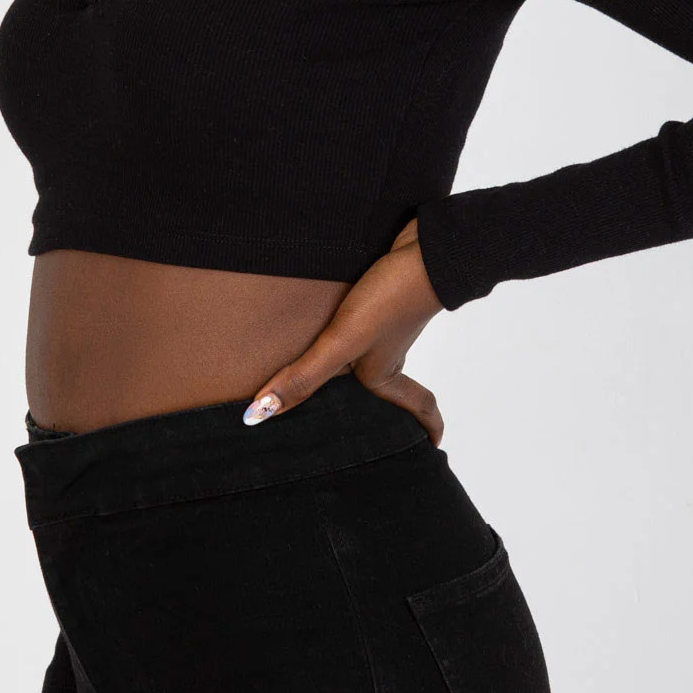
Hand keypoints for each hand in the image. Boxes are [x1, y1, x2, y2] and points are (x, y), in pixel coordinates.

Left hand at [242, 217, 446, 443]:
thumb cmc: (392, 299)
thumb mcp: (343, 342)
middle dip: (381, 402)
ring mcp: (385, 322)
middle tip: (365, 420)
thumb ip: (305, 376)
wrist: (422, 245)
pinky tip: (325, 319)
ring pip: (370, 350)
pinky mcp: (378, 295)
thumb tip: (262, 414)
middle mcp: (387, 351)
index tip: (430, 447)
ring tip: (330, 373)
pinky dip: (345, 326)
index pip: (417, 409)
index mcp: (385, 373)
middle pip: (389, 384)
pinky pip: (359, 320)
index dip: (425, 429)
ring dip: (356, 362)